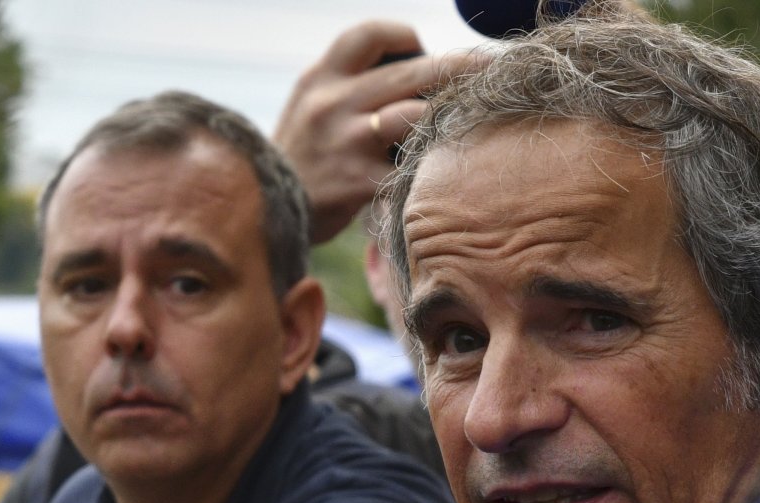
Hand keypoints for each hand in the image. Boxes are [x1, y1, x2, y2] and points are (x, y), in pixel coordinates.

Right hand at [274, 21, 485, 243]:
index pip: (371, 34)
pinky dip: (432, 167)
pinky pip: (410, 167)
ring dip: (451, 119)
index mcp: (321, 77)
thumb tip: (418, 69)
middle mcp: (331, 102)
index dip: (407, 37)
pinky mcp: (356, 182)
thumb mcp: (310, 105)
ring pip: (417, 115)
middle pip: (412, 71)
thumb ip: (351, 84)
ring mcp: (345, 141)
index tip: (424, 53)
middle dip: (462, 69)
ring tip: (474, 123)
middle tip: (495, 70)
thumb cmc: (302, 159)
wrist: (264, 212)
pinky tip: (450, 171)